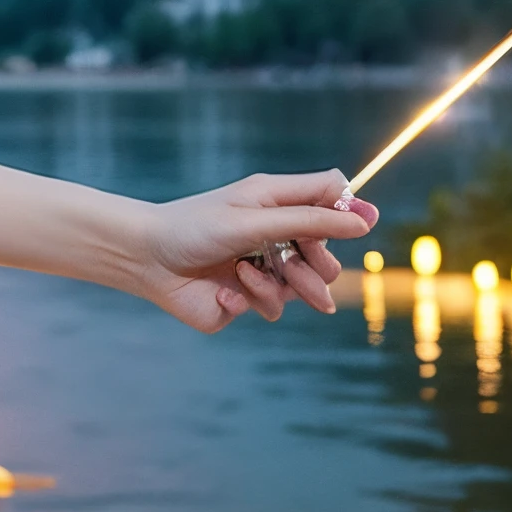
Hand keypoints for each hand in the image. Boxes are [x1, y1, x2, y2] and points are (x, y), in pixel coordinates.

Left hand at [137, 170, 378, 332]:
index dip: (349, 213)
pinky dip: (251, 297)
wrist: (146, 260)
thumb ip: (309, 219)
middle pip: (326, 257)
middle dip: (318, 265)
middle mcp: (275, 237)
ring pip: (305, 289)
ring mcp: (263, 271)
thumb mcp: (256, 216)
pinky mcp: (247, 300)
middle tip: (300, 264)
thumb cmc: (194, 227)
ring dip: (281, 284)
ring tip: (250, 276)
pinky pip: (272, 308)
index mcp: (278, 205)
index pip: (331, 203)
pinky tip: (225, 288)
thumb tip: (365, 218)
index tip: (362, 225)